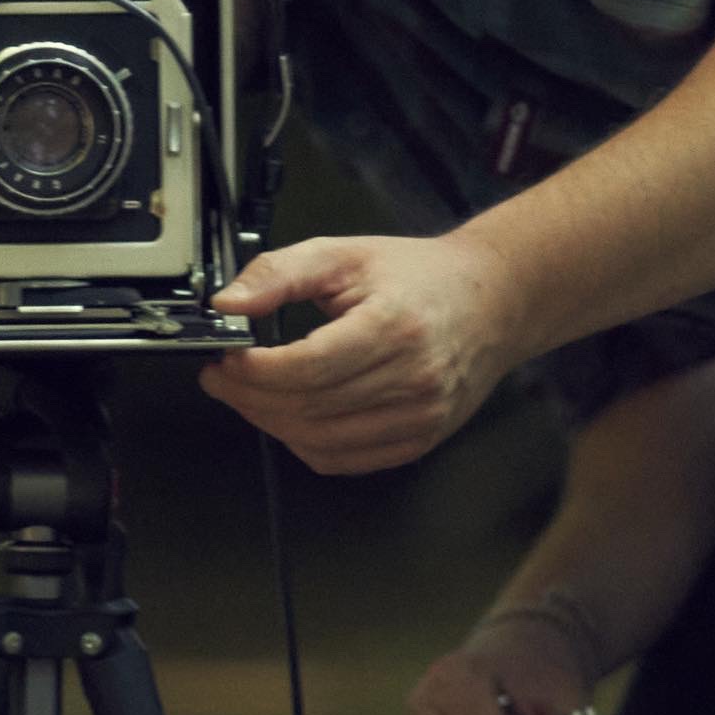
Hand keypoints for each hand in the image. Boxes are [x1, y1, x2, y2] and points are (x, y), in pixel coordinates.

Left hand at [200, 232, 520, 473]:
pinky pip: (342, 460)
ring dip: (270, 422)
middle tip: (224, 377)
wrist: (490, 301)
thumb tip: (228, 304)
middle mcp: (412, 379)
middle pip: (306, 408)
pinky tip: (290, 416)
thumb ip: (280, 273)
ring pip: (318, 442)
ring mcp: (419, 417)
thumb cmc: (420, 277)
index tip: (226, 358)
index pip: (305, 368)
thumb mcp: (344, 255)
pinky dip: (304, 443)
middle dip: (249, 397)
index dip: (253, 371)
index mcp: (393, 327)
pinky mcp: (418, 440)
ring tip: (251, 394)